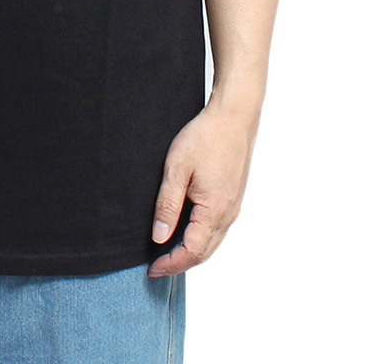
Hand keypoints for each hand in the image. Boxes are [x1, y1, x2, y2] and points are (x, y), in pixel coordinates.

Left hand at [147, 99, 259, 276]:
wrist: (234, 117)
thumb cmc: (205, 138)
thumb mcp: (176, 169)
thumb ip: (167, 205)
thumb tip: (159, 237)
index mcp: (214, 210)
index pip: (192, 251)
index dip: (171, 264)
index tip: (152, 269)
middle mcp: (228, 214)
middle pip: (204, 252)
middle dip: (180, 263)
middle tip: (157, 267)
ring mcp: (233, 206)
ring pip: (212, 241)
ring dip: (191, 251)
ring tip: (167, 251)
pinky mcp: (233, 196)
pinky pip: (217, 227)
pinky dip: (200, 237)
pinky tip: (185, 229)